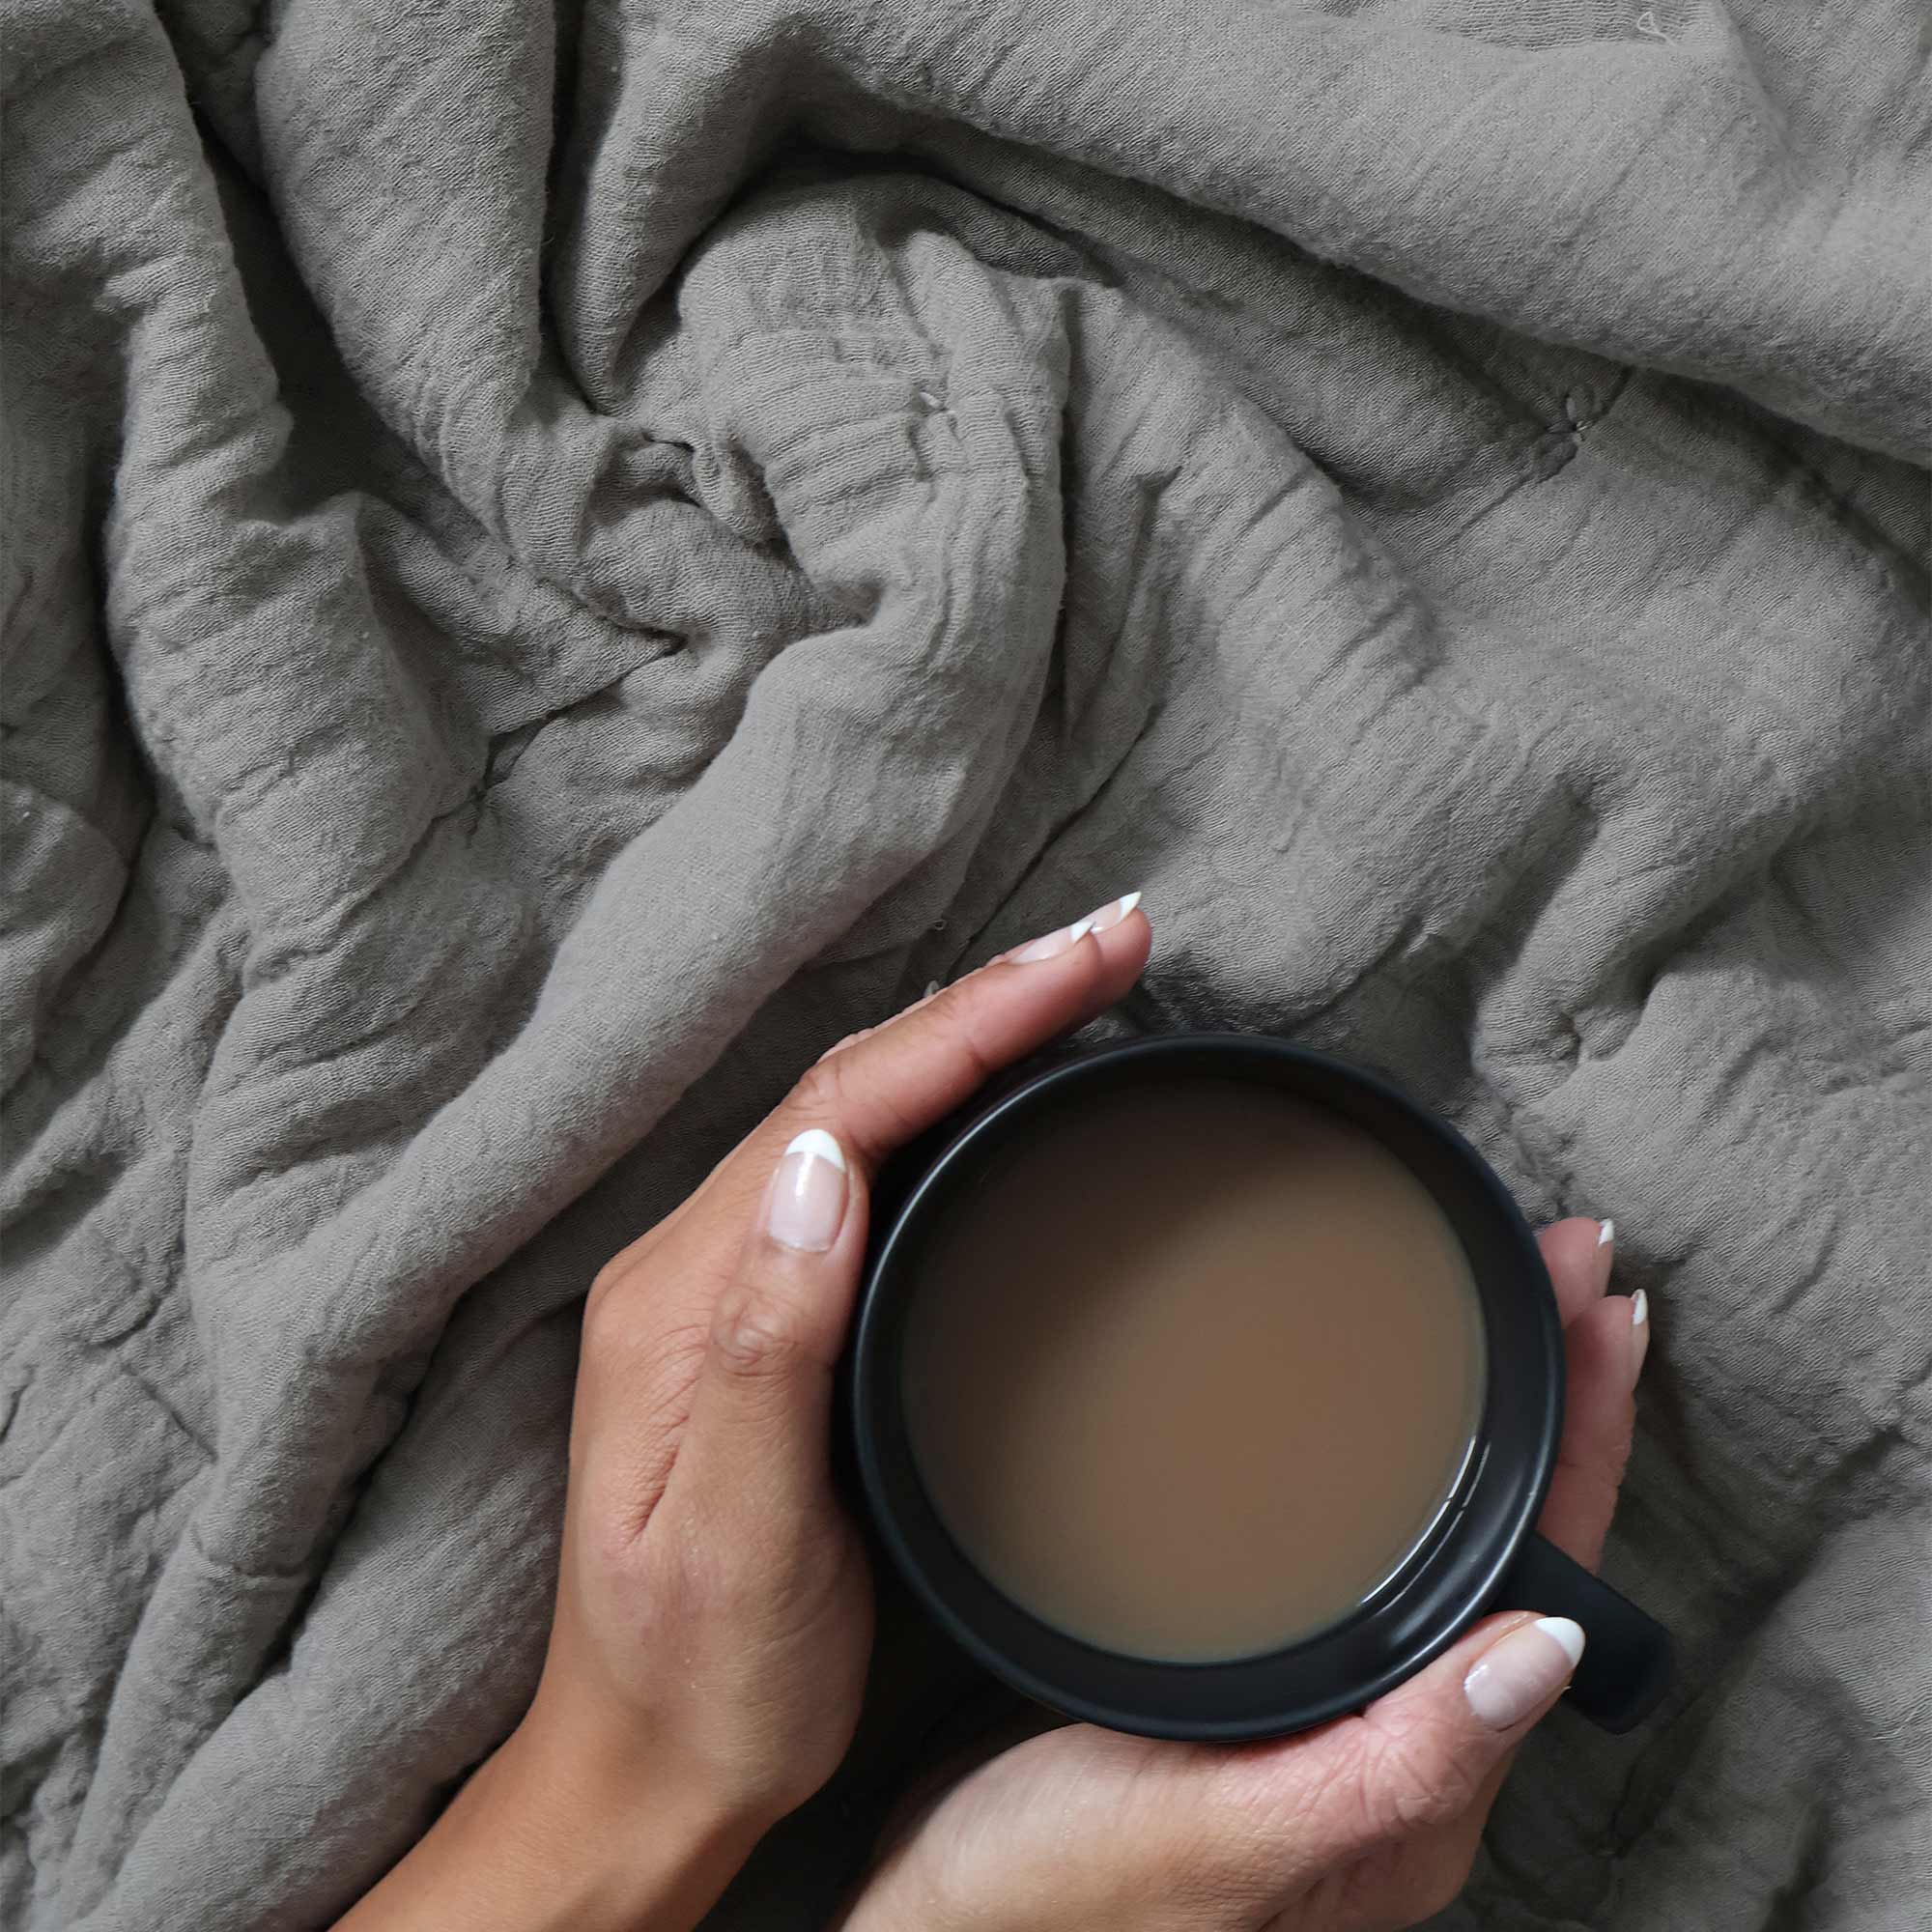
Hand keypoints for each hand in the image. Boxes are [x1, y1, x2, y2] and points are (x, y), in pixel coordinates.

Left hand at [334, 896, 1152, 1931]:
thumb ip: (772, 1346)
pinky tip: (1006, 1102)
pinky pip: (865, 1175)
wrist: (647, 1774)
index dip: (972, 1023)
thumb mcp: (738, 1537)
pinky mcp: (767, 1321)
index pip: (842, 1109)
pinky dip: (948, 1113)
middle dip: (988, 1003)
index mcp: (685, 1295)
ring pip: (862, 1118)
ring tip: (1083, 989)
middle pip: (855, 1087)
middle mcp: (697, 1265)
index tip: (1089, 961)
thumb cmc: (699, 1681)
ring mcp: (731, 1288)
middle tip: (1117, 944)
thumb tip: (829, 1165)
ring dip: (972, 1041)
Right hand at [839, 1219, 1647, 1931]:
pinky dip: (1402, 1462)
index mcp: (1419, 1792)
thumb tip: (1545, 1650)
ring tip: (1511, 1309)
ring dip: (1487, 1421)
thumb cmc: (1057, 1900)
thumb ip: (1389, 1765)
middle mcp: (1396, 1752)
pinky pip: (1370, 1556)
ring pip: (1448, 1543)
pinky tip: (1376, 1414)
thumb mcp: (1219, 1837)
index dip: (1586, 1444)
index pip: (1548, 1585)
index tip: (1601, 1311)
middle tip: (1566, 1266)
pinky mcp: (1262, 1690)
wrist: (938, 1926)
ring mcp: (1332, 1720)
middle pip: (1515, 1548)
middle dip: (1554, 1405)